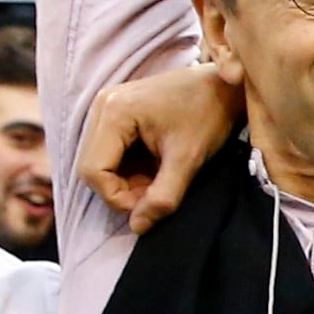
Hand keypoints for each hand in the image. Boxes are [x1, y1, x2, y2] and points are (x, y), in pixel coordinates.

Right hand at [78, 61, 246, 233]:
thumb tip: (138, 227)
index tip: (149, 202)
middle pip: (92, 167)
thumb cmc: (208, 115)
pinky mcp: (115, 113)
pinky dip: (128, 169)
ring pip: (100, 162)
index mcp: (114, 112)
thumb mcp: (188, 160)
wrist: (222, 87)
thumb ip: (163, 197)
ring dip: (125, 181)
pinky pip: (109, 152)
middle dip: (121, 190)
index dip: (117, 197)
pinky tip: (153, 167)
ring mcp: (106, 108)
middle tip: (154, 193)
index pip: (93, 171)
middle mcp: (102, 106)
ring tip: (157, 179)